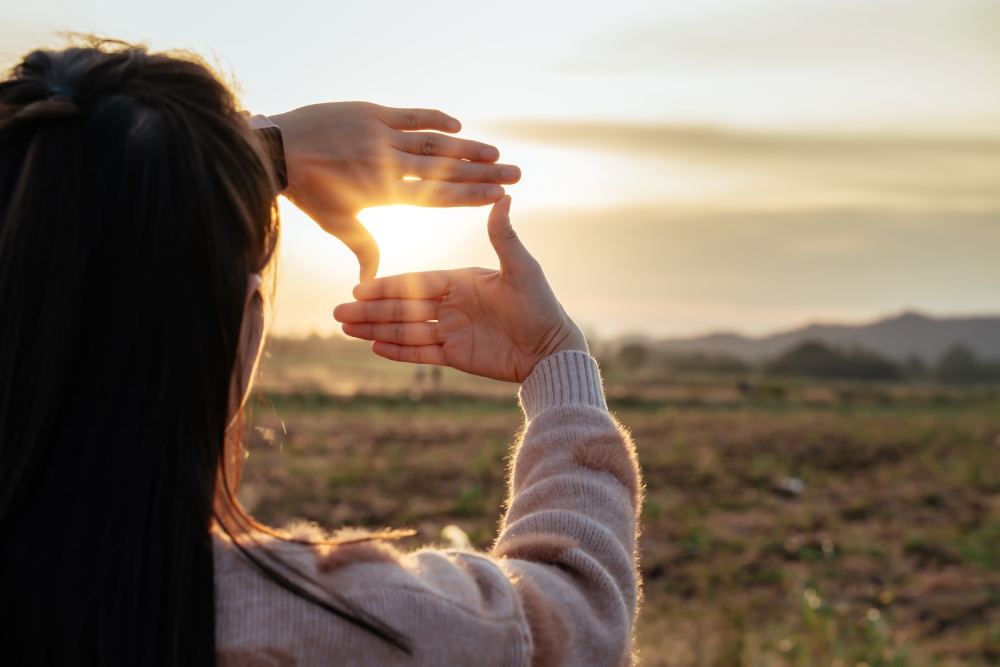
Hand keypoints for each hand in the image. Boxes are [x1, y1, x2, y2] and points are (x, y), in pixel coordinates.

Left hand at [269, 102, 521, 281]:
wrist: (276, 150)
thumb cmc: (307, 192)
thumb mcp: (337, 223)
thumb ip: (362, 249)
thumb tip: (368, 285)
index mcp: (386, 193)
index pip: (438, 197)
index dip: (471, 196)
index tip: (499, 196)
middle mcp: (390, 164)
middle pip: (446, 170)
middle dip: (483, 172)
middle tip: (515, 172)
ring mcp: (382, 135)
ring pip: (434, 142)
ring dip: (467, 147)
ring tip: (496, 152)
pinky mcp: (372, 112)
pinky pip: (410, 115)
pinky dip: (434, 119)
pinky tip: (458, 123)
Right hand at [333, 196, 587, 382]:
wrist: (552, 350)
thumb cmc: (541, 306)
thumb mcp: (522, 269)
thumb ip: (505, 237)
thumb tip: (504, 197)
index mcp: (461, 281)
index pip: (416, 283)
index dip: (388, 287)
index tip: (360, 287)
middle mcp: (452, 305)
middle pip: (404, 307)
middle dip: (370, 311)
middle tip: (338, 312)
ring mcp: (452, 331)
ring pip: (406, 330)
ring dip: (376, 330)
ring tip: (345, 329)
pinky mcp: (457, 356)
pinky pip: (422, 353)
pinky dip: (399, 351)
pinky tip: (374, 348)